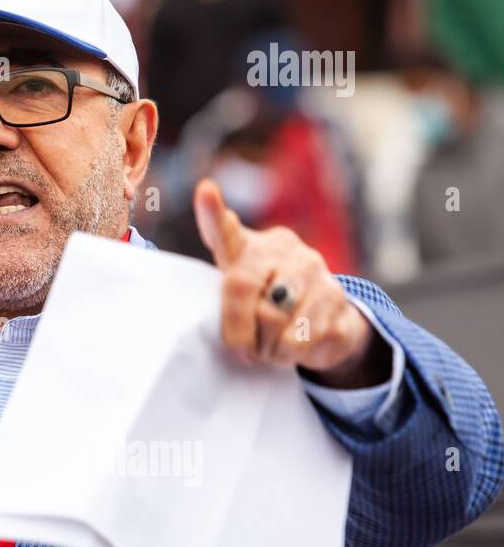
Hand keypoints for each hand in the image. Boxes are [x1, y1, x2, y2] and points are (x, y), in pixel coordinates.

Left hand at [193, 178, 384, 386]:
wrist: (325, 322)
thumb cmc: (267, 302)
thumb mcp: (239, 285)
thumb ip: (226, 275)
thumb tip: (212, 201)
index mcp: (253, 247)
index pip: (226, 231)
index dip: (212, 213)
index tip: (205, 191)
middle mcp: (288, 252)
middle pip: (244, 289)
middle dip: (239, 331)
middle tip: (242, 349)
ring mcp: (318, 274)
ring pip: (275, 322)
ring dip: (268, 348)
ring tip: (270, 346)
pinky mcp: (340, 304)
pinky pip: (304, 341)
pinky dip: (293, 355)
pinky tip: (297, 346)